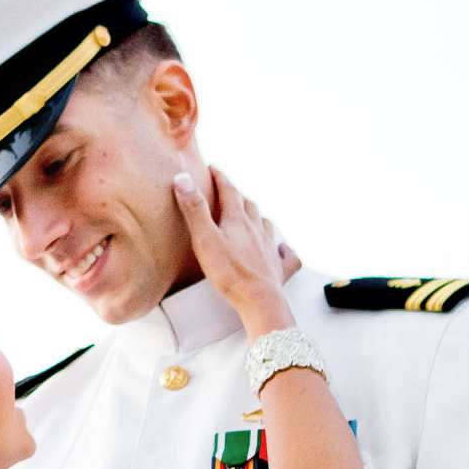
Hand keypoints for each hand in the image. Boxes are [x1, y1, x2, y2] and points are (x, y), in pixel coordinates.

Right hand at [173, 166, 296, 335]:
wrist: (259, 299)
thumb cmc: (229, 271)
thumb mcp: (204, 238)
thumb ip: (194, 209)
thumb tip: (183, 178)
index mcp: (238, 220)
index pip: (229, 191)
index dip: (220, 178)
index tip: (213, 169)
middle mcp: (256, 229)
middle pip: (248, 205)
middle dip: (237, 196)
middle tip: (228, 192)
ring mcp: (269, 248)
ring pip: (265, 224)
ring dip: (257, 217)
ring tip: (251, 216)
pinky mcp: (278, 267)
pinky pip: (285, 254)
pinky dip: (282, 248)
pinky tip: (281, 248)